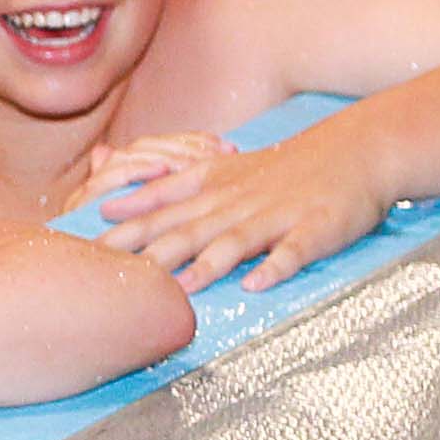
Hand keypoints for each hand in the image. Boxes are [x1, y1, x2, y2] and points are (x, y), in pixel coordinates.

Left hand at [90, 126, 388, 292]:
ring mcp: (276, 216)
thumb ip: (161, 186)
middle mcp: (237, 202)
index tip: (84, 247)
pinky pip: (293, 250)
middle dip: (151, 253)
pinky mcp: (314, 229)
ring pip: (236, 241)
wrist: (354, 150)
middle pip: (188, 228)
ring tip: (182, 289)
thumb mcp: (216, 168)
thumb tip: (107, 201)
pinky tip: (258, 284)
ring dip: (209, 264)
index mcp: (211, 188)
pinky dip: (276, 266)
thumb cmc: (278, 168)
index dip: (123, 228)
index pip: (159, 209)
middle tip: (117, 276)